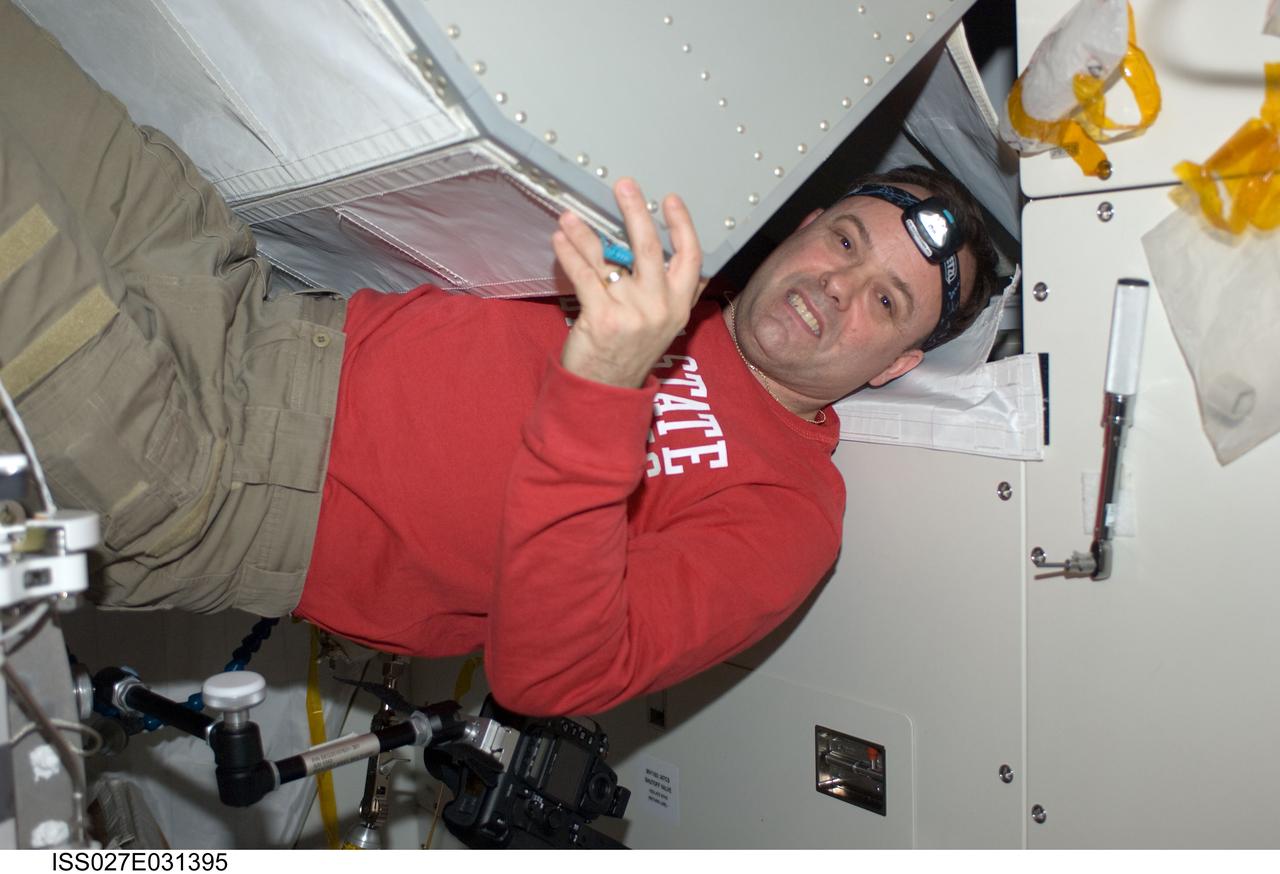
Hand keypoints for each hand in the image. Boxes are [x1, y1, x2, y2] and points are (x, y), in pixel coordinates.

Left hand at [552, 178, 702, 387]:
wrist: (607, 390)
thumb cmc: (629, 350)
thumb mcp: (661, 322)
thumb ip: (664, 289)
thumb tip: (653, 243)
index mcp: (679, 305)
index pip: (692, 258)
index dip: (682, 226)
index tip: (670, 200)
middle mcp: (661, 307)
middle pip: (651, 249)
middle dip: (636, 212)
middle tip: (624, 186)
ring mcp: (633, 314)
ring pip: (609, 261)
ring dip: (587, 233)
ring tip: (571, 215)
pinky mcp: (603, 319)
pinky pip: (585, 276)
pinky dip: (570, 253)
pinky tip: (561, 238)